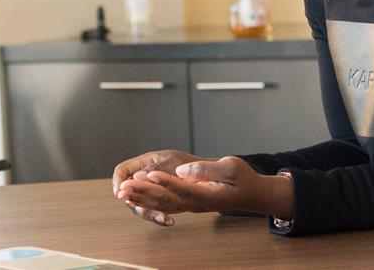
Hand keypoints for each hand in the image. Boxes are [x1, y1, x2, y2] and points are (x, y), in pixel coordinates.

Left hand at [115, 156, 291, 226]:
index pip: (183, 189)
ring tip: (123, 192)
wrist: (250, 194)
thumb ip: (207, 169)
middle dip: (144, 192)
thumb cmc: (243, 179)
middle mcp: (196, 204)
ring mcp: (190, 206)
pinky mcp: (187, 203)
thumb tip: (183, 170)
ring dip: (142, 199)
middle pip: (167, 199)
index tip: (150, 174)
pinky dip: (148, 202)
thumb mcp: (231, 167)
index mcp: (207, 195)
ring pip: (162, 204)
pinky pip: (164, 205)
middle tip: (125, 186)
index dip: (166, 182)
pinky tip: (134, 200)